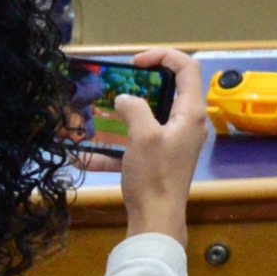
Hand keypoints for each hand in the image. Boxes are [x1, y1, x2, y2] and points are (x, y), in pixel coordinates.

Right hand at [104, 51, 205, 246]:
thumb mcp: (142, 136)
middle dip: (140, 86)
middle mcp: (188, 124)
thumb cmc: (154, 176)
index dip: (163, 56)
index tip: (135, 62)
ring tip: (98, 115)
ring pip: (148, 118)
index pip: (187, 68)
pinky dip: (115, 148)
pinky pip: (137, 145)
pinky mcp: (161, 158)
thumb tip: (125, 99)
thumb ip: (135, 109)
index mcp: (191, 112)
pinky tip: (85, 156)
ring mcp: (175, 141)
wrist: (156, 219)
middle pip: (168, 91)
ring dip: (123, 117)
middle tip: (117, 85)